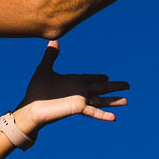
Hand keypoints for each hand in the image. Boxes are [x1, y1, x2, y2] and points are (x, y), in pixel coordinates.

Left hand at [15, 42, 129, 133]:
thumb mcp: (44, 69)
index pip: (90, 78)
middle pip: (101, 88)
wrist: (30, 107)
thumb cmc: (36, 90)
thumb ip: (50, 56)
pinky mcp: (77, 108)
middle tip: (128, 85)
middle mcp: (79, 91)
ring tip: (127, 101)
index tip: (107, 76)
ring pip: (101, 100)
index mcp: (74, 81)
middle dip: (114, 86)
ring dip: (114, 100)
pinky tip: (114, 118)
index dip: (99, 77)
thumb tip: (53, 40)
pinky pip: (93, 111)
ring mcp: (80, 100)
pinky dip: (103, 114)